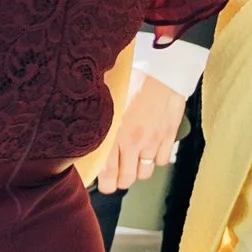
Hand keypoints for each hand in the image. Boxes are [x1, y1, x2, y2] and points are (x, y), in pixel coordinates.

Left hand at [95, 66, 185, 191]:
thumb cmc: (130, 77)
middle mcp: (133, 141)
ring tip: (133, 162)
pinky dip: (156, 160)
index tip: (103, 184)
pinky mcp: (169, 136)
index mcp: (113, 132)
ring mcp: (153, 140)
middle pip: (127, 178)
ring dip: (138, 170)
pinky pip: (163, 161)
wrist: (162, 67)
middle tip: (117, 175)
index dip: (105, 184)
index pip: (106, 172)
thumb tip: (82, 132)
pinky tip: (151, 151)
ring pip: (145, 173)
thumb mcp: (106, 98)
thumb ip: (97, 119)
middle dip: (121, 180)